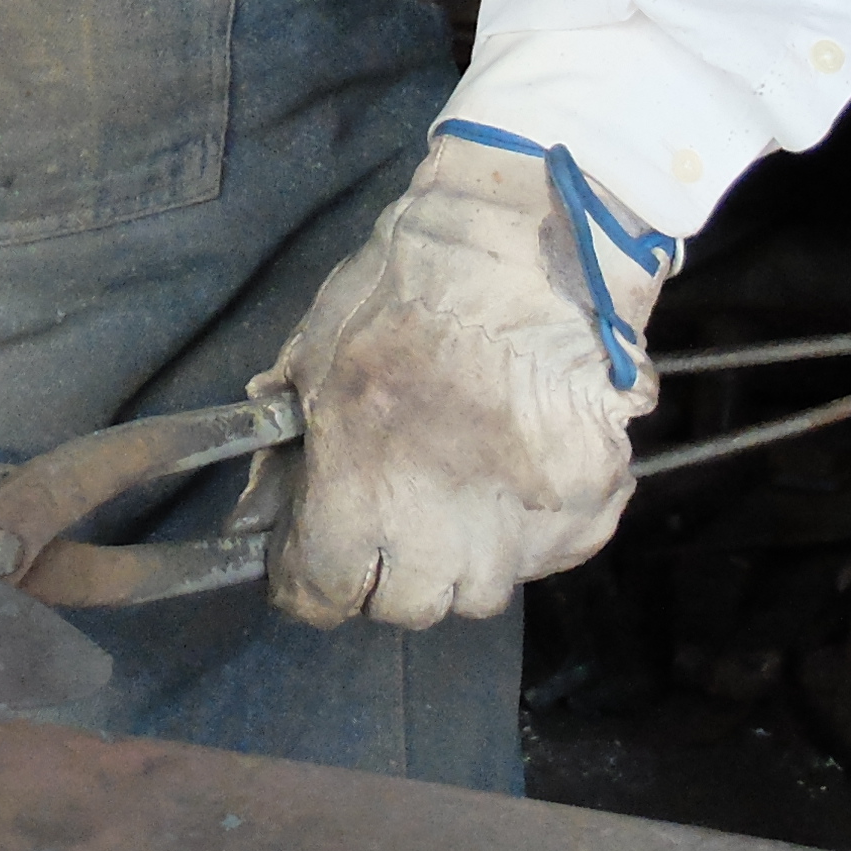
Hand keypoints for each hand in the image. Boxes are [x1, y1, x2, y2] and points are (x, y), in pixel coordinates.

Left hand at [259, 138, 663, 625]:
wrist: (524, 243)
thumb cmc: (404, 288)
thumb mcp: (313, 357)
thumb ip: (287, 446)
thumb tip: (263, 508)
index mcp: (360, 495)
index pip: (321, 594)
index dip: (306, 578)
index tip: (307, 556)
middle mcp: (442, 532)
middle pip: (405, 607)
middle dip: (384, 572)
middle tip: (385, 518)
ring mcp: (523, 527)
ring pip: (479, 592)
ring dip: (457, 560)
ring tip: (452, 499)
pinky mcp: (587, 507)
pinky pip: (548, 555)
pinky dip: (527, 534)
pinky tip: (509, 480)